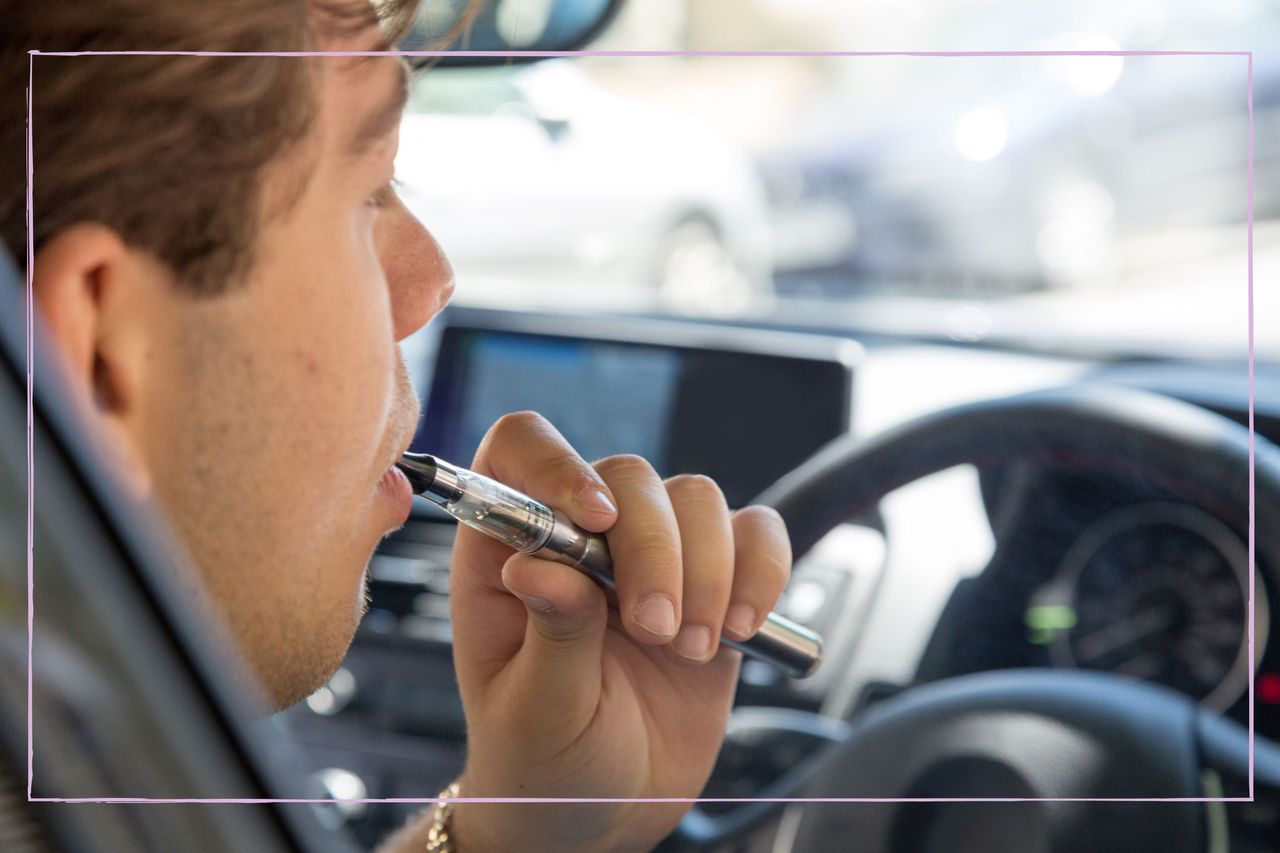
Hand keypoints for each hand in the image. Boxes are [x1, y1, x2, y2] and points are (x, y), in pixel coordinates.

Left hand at [446, 412, 791, 852]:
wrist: (602, 813)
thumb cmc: (541, 762)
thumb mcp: (535, 710)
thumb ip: (550, 632)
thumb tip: (538, 562)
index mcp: (509, 552)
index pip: (521, 450)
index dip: (558, 463)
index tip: (597, 520)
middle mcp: (581, 540)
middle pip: (632, 477)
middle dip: (655, 549)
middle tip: (656, 630)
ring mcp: (652, 557)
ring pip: (698, 498)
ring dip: (710, 570)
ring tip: (694, 649)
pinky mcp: (714, 584)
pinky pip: (756, 535)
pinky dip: (763, 569)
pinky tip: (742, 626)